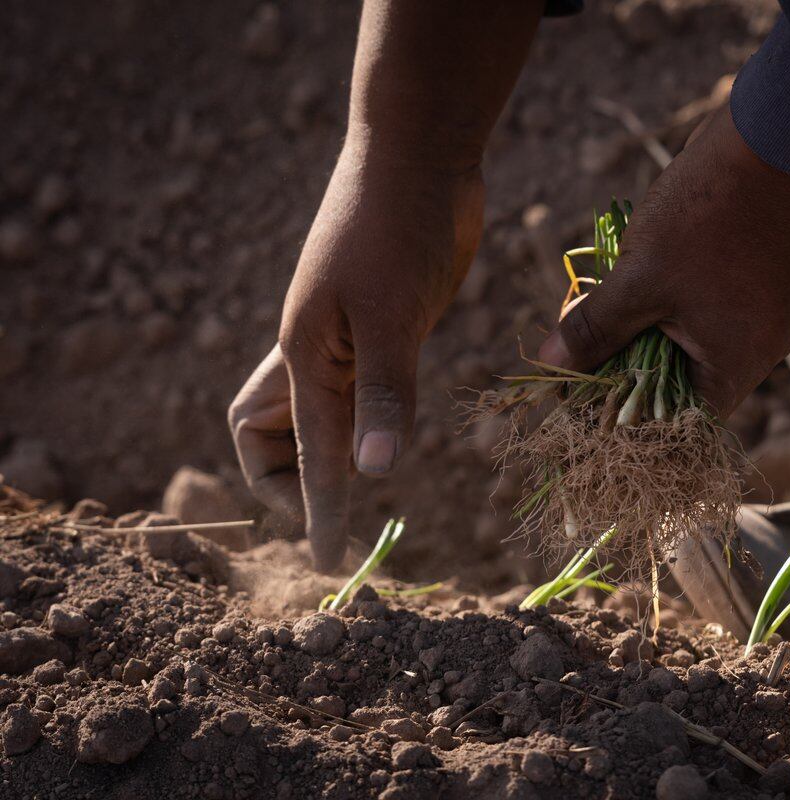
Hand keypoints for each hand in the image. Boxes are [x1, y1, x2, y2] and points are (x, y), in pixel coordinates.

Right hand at [229, 142, 483, 570]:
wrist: (416, 157)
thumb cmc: (396, 227)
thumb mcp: (394, 315)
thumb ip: (385, 394)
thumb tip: (372, 475)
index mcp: (303, 357)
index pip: (305, 455)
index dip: (315, 510)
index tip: (329, 562)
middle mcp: (315, 355)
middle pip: (277, 439)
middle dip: (292, 481)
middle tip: (336, 513)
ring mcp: (347, 340)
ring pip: (316, 415)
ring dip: (326, 452)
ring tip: (358, 484)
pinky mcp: (383, 327)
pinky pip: (360, 389)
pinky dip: (366, 418)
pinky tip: (387, 430)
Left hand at [538, 103, 789, 416]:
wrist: (765, 141)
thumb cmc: (701, 216)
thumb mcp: (637, 279)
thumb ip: (594, 329)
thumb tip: (551, 365)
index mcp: (737, 363)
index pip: (679, 423)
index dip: (628, 416)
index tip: (584, 398)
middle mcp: (758, 351)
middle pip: (683, 389)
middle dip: (630, 372)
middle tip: (583, 351)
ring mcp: (763, 318)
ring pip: (692, 349)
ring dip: (647, 338)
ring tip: (604, 314)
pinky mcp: (760, 288)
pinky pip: (708, 319)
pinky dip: (671, 313)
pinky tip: (639, 287)